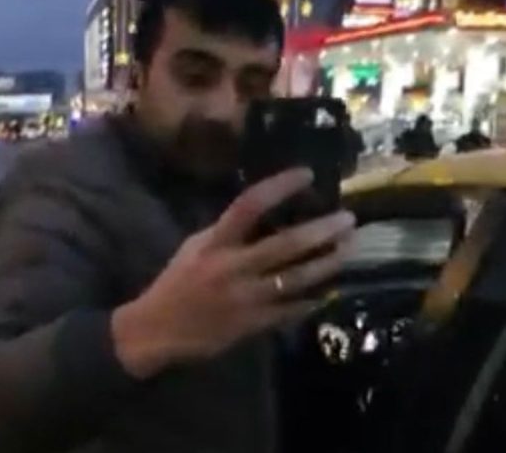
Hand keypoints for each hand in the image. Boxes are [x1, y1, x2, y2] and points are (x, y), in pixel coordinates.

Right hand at [111, 168, 354, 378]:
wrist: (157, 330)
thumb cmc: (175, 283)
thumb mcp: (194, 248)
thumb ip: (226, 233)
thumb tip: (262, 216)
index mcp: (214, 244)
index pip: (249, 205)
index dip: (279, 186)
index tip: (307, 174)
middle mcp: (232, 267)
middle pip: (285, 245)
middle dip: (321, 231)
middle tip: (348, 219)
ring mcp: (245, 298)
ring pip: (295, 278)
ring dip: (326, 263)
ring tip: (348, 249)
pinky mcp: (252, 324)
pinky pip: (290, 309)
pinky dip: (312, 299)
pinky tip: (330, 289)